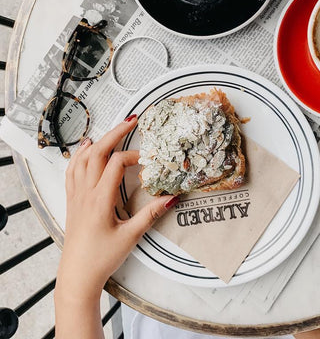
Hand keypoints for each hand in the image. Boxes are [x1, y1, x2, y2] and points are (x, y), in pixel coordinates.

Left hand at [55, 115, 176, 303]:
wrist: (77, 275)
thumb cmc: (102, 258)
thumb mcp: (131, 236)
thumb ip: (151, 214)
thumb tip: (171, 197)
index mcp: (100, 199)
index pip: (116, 164)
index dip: (133, 157)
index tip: (147, 162)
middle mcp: (85, 192)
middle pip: (97, 152)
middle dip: (115, 133)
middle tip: (131, 120)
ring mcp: (76, 195)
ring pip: (82, 158)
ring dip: (97, 140)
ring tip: (111, 130)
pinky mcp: (72, 200)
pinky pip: (72, 170)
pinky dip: (79, 155)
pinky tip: (85, 149)